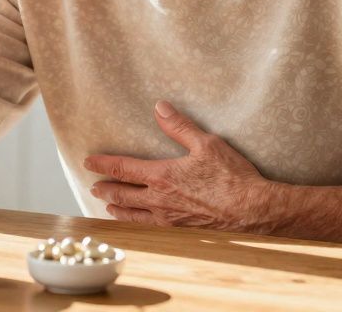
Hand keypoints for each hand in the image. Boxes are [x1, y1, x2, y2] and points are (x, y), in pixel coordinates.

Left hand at [85, 100, 277, 233]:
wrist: (252, 211)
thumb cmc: (232, 177)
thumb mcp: (206, 143)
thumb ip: (179, 126)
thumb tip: (159, 108)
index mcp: (162, 176)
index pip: (123, 168)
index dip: (103, 164)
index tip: (89, 161)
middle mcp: (159, 201)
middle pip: (121, 195)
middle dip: (104, 189)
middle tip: (93, 186)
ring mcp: (168, 220)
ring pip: (132, 216)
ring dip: (117, 209)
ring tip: (108, 207)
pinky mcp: (180, 233)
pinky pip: (149, 230)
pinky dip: (135, 226)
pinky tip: (137, 225)